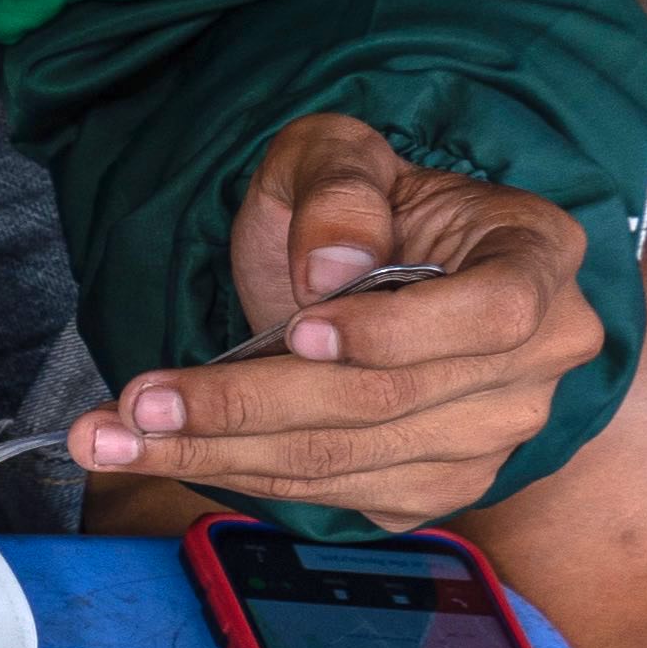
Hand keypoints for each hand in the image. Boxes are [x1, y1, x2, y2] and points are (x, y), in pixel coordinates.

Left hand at [67, 117, 609, 523]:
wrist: (359, 263)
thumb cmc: (358, 200)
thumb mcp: (337, 153)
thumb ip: (338, 190)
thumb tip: (331, 267)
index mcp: (538, 258)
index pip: (494, 315)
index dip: (396, 332)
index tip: (298, 331)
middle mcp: (537, 360)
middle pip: (388, 401)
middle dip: (246, 404)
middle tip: (136, 403)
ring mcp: (491, 435)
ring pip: (344, 461)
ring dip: (214, 454)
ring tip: (108, 438)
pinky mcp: (432, 486)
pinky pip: (329, 494)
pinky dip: (233, 475)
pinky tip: (156, 454)